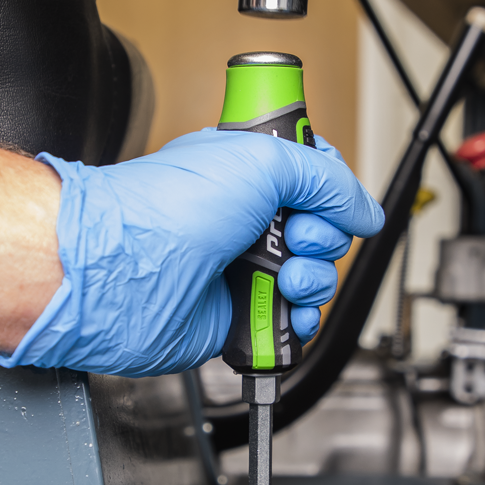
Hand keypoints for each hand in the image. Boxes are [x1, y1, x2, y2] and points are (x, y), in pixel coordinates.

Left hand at [0, 129, 383, 376]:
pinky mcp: (238, 316)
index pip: (314, 177)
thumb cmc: (162, 209)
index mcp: (247, 173)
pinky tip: (283, 310)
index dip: (330, 188)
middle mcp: (245, 220)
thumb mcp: (260, 161)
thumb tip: (365, 209)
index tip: (321, 196)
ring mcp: (242, 269)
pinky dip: (300, 322)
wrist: (119, 275)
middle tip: (293, 237)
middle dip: (324, 237)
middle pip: (325, 231)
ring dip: (314, 281)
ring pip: (315, 280)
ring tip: (283, 277)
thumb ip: (325, 177)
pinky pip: (292, 323)